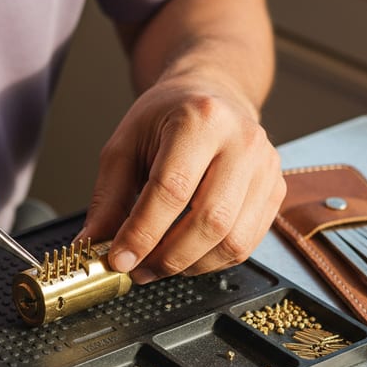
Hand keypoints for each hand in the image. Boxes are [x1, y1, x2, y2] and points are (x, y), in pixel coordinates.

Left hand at [78, 76, 284, 282]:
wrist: (213, 95)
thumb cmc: (166, 119)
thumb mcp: (124, 147)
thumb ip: (108, 199)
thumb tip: (90, 246)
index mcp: (200, 120)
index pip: (172, 189)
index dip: (143, 233)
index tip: (119, 259)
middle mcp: (242, 141)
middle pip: (209, 220)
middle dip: (168, 257)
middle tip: (137, 270)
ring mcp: (265, 167)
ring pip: (233, 240)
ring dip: (190, 265)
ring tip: (158, 265)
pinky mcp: (275, 191)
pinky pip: (246, 244)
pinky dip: (211, 261)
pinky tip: (186, 257)